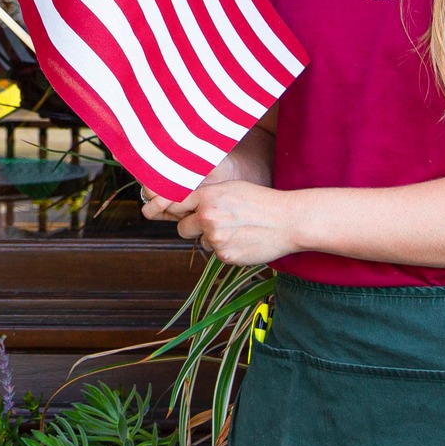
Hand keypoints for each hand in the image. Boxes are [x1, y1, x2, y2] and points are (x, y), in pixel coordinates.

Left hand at [142, 174, 294, 264]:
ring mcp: (216, 238)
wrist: (288, 221)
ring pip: (201, 242)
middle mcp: (207, 217)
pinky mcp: (225, 256)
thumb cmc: (260, 201)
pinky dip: (227, 249)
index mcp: (207, 196)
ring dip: (213, 238)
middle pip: (182, 229)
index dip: (167, 209)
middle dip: (193, 228)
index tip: (156, 211)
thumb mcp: (230, 189)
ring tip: (237, 229)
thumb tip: (184, 205)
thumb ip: (206, 196)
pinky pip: (217, 254)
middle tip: (214, 223)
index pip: (174, 203)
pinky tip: (243, 239)